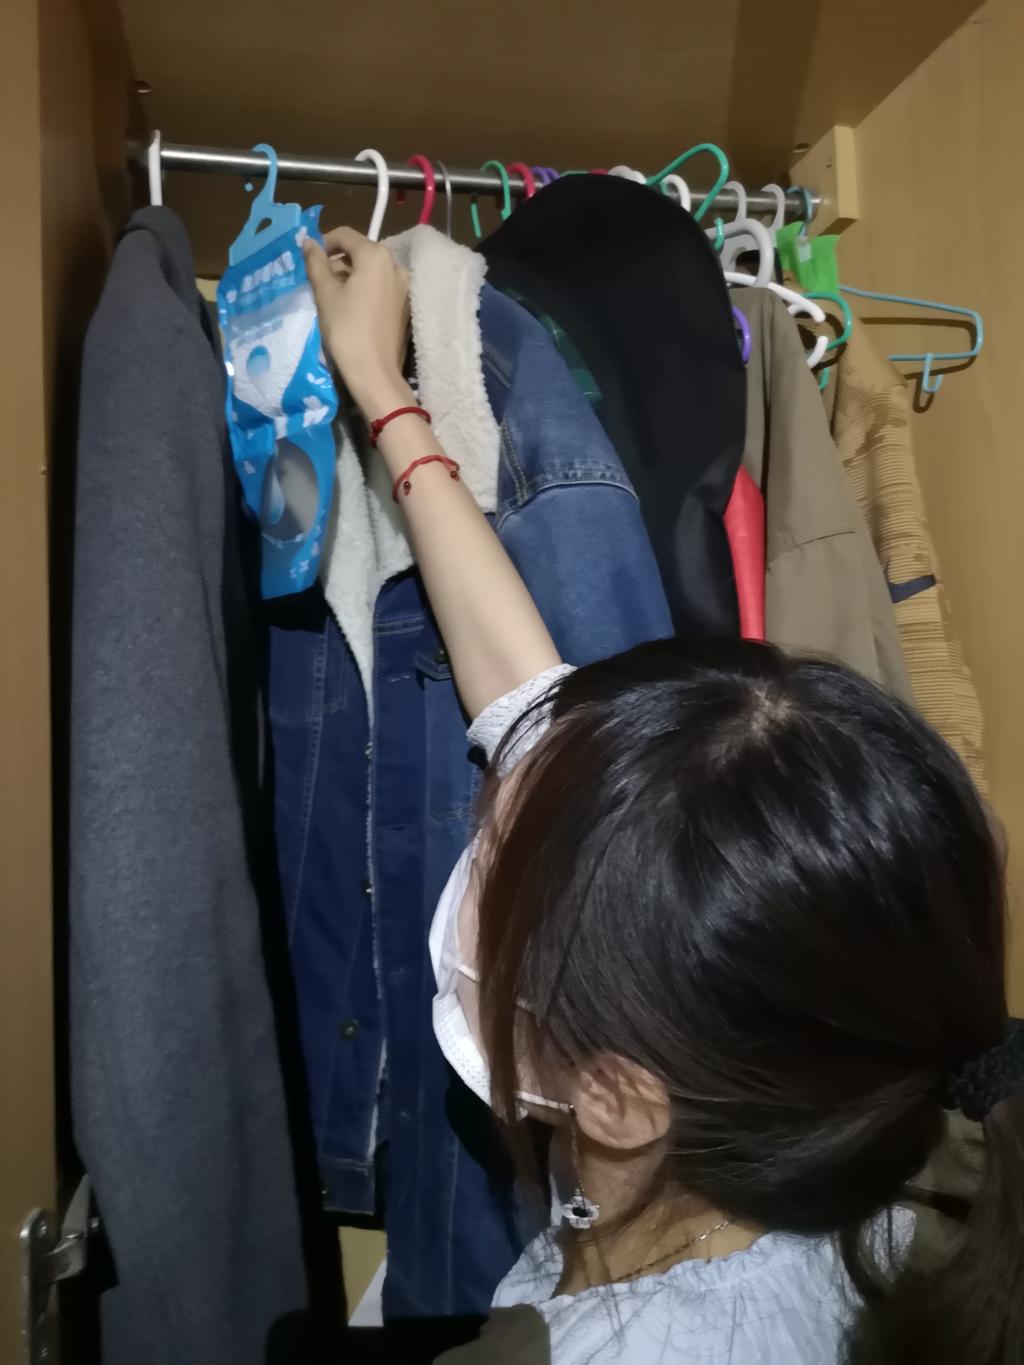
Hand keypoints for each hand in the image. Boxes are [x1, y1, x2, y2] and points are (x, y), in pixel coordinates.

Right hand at [303, 227, 412, 412]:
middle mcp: (395, 265)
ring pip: (372, 270)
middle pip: (361, 251)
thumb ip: (316, 263)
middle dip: (338, 261)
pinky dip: (365, 289)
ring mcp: (404, 286)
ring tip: (333, 295)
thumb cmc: (346, 329)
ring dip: (351, 275)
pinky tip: (352, 307)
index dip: (324, 242)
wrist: (374, 372)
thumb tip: (308, 242)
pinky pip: (382, 286)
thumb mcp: (325, 293)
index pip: (345, 235)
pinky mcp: (406, 305)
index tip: (310, 259)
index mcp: (376, 256)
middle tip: (320, 280)